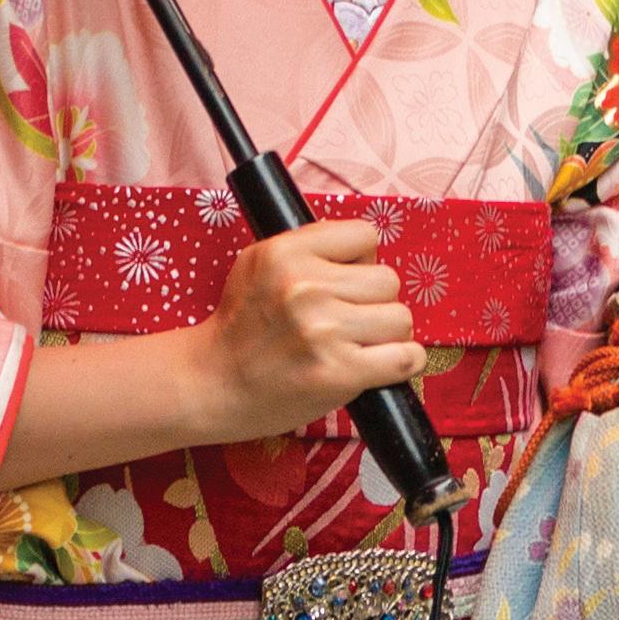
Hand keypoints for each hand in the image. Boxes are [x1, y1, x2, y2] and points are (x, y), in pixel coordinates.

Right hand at [184, 220, 423, 444]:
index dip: (360, 260)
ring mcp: (323, 331)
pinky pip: (406, 357)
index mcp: (285, 253)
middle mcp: (304, 287)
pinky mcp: (338, 373)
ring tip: (357, 344)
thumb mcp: (258, 265)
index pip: (365, 235)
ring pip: (401, 318)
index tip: (341, 283)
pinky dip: (403, 362)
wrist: (212, 384)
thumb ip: (308, 248)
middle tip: (347, 320)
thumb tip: (366, 249)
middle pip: (388, 280)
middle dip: (374, 301)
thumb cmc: (242, 328)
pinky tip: (379, 365)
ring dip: (387, 334)